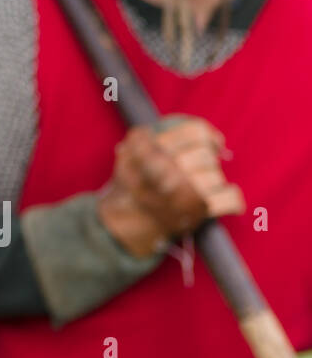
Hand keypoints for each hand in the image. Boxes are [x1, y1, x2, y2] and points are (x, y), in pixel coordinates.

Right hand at [97, 115, 243, 257]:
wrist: (125, 225)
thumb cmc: (130, 186)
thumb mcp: (128, 152)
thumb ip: (153, 136)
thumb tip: (207, 135)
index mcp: (150, 149)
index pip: (196, 132)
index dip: (208, 137)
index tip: (213, 144)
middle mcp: (167, 167)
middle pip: (207, 155)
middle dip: (206, 163)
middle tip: (198, 170)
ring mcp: (184, 189)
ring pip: (217, 176)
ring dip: (212, 182)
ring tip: (200, 189)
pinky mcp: (199, 210)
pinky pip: (231, 198)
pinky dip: (232, 199)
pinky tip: (225, 199)